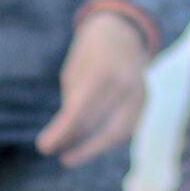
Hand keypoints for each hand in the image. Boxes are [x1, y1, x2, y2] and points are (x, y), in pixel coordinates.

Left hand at [37, 8, 149, 167]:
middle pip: (101, 129)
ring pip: (118, 134)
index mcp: (102, 75)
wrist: (122, 33)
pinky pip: (127, 129)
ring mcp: (140, 95)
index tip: (43, 147)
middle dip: (79, 148)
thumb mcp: (74, 74)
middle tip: (60, 157)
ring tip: (71, 156)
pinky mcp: (146, 102)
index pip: (80, 114)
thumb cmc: (89, 55)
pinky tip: (91, 145)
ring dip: (94, 149)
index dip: (61, 134)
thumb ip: (73, 106)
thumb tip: (66, 140)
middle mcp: (126, 87)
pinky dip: (109, 141)